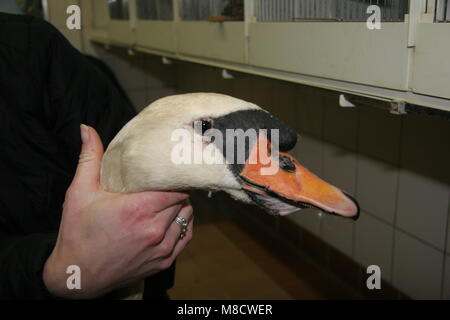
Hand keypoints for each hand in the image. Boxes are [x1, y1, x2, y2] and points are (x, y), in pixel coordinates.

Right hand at [43, 125, 192, 298]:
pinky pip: (185, 238)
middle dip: (179, 189)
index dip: (178, 177)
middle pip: (184, 200)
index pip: (177, 187)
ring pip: (187, 218)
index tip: (174, 170)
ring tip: (169, 200)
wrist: (77, 276)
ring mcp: (161, 248)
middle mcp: (154, 230)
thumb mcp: (79, 193)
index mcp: (138, 209)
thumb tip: (87, 129)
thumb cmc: (78, 233)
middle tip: (170, 182)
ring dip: (181, 207)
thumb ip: (89, 159)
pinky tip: (171, 219)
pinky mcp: (163, 262)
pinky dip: (183, 226)